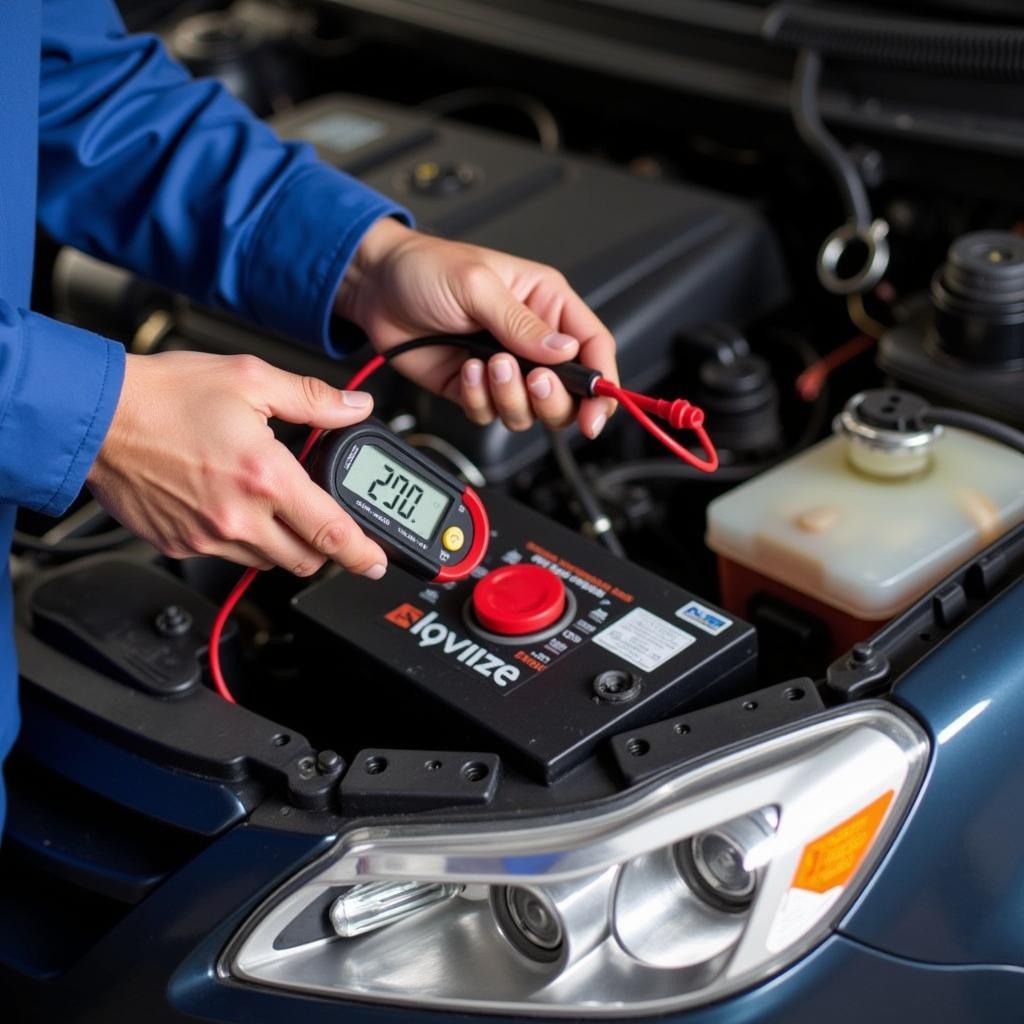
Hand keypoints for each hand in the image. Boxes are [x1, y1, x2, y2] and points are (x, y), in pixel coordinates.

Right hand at [87, 351, 388, 577]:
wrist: (95, 415)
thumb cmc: (163, 395)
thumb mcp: (250, 378)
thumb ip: (312, 398)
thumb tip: (355, 406)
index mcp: (265, 476)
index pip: (331, 532)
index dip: (362, 553)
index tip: (376, 562)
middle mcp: (239, 515)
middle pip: (304, 559)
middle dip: (323, 546)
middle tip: (323, 521)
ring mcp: (207, 536)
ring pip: (267, 562)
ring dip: (282, 544)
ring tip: (272, 505)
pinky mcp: (180, 544)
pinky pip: (227, 556)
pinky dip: (242, 539)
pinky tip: (231, 504)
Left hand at [336, 219, 617, 436]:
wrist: (375, 288)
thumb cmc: (425, 269)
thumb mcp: (478, 285)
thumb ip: (522, 324)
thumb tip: (565, 351)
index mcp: (546, 304)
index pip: (593, 347)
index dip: (603, 384)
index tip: (597, 412)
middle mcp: (530, 341)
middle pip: (568, 393)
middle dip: (551, 398)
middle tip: (529, 380)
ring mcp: (503, 370)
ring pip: (529, 411)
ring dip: (508, 397)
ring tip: (485, 364)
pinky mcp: (474, 389)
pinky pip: (490, 414)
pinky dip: (477, 400)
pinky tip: (462, 369)